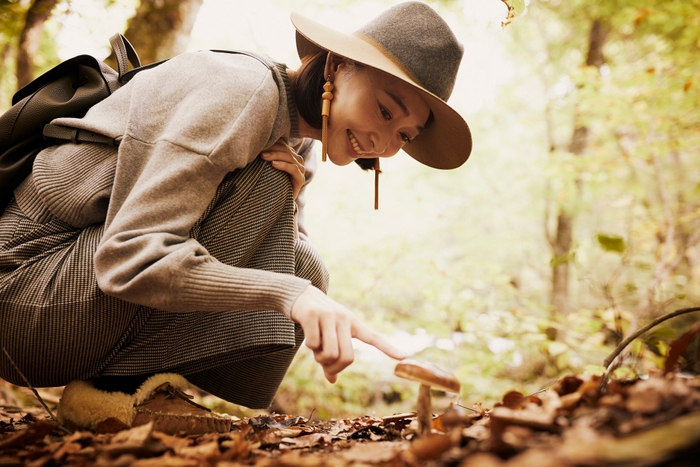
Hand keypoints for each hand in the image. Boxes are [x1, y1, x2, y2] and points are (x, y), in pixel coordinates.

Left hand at [261, 139, 304, 199]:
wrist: (276, 203)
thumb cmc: (268, 184)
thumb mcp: (265, 168)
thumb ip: (264, 156)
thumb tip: (252, 146)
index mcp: (289, 155)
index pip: (282, 144)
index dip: (272, 142)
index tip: (259, 143)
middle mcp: (296, 160)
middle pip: (286, 150)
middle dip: (272, 148)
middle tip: (260, 151)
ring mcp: (300, 169)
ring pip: (289, 157)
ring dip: (276, 155)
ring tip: (264, 156)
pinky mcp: (300, 179)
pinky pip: (293, 169)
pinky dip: (283, 165)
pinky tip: (274, 164)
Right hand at [290, 285, 406, 382]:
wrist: (300, 295)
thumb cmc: (317, 320)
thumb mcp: (328, 336)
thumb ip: (332, 358)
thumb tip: (332, 381)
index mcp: (353, 323)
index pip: (373, 337)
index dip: (388, 348)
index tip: (404, 356)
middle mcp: (344, 318)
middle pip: (346, 357)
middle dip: (333, 367)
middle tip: (323, 363)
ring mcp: (329, 315)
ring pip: (329, 353)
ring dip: (319, 358)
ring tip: (315, 349)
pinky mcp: (312, 315)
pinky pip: (313, 344)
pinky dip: (310, 347)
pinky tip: (308, 335)